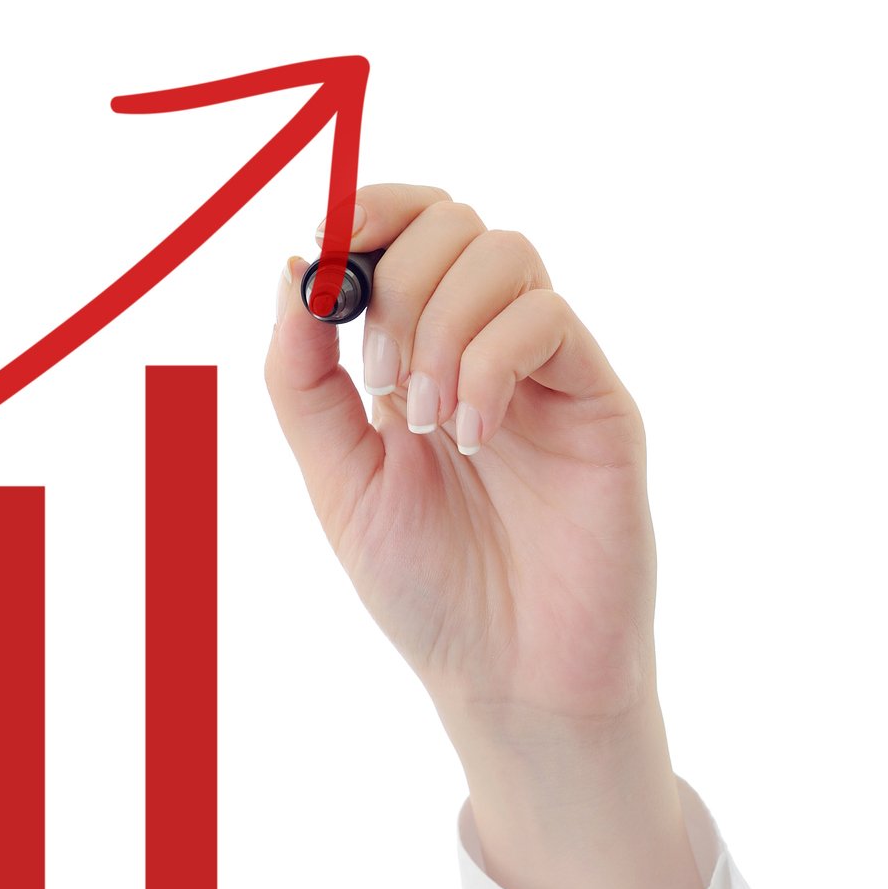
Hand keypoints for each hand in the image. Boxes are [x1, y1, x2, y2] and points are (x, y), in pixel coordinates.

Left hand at [264, 183, 701, 888]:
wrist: (505, 677)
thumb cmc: (424, 587)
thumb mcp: (334, 477)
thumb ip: (303, 380)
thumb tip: (290, 269)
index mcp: (417, 352)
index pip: (402, 228)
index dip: (363, 211)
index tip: (323, 248)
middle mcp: (485, 345)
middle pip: (452, 220)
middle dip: (396, 278)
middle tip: (378, 379)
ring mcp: (547, 369)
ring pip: (503, 253)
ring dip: (439, 325)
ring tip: (424, 423)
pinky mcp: (598, 401)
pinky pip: (545, 319)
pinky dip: (488, 362)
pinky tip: (470, 436)